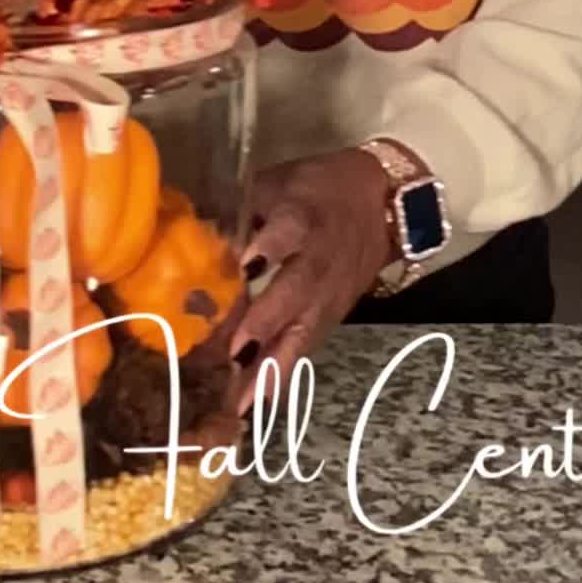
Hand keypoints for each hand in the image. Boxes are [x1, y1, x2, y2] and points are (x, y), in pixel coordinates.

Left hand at [229, 149, 393, 413]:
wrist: (382, 203)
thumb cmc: (317, 187)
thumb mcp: (280, 182)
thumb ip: (243, 209)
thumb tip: (199, 237)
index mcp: (304, 214)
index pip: (290, 230)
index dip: (271, 246)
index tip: (246, 265)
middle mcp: (319, 257)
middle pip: (298, 289)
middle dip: (268, 321)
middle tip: (237, 354)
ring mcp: (330, 290)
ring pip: (305, 327)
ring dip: (277, 363)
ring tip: (247, 400)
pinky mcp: (334, 312)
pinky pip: (309, 343)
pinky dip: (286, 371)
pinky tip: (260, 400)